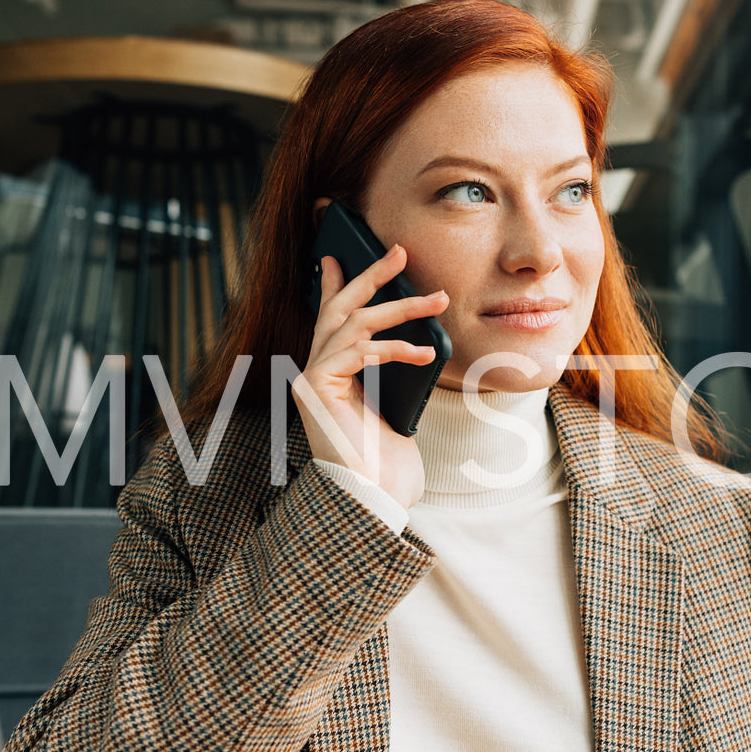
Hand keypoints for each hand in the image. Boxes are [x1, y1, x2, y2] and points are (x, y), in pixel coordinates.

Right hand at [296, 242, 446, 510]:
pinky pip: (358, 352)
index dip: (333, 284)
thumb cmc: (386, 463)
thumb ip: (392, 373)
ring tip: (437, 300)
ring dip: (400, 308)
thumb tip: (417, 341)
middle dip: (369, 275)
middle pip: (338, 309)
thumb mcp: (395, 406)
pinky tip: (423, 353)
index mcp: (330, 375)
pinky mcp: (317, 389)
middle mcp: (314, 373)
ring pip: (354, 324)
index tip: (337, 253)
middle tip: (399, 251)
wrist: (374, 500)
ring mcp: (312, 379)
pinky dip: (393, 348)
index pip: (329, 320)